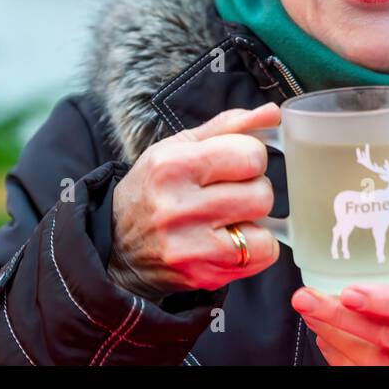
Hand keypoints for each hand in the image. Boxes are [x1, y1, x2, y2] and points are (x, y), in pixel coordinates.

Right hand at [110, 102, 281, 294]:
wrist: (117, 247)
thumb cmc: (153, 190)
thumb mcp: (177, 148)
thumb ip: (227, 126)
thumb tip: (272, 113)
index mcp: (172, 166)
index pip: (250, 155)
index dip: (251, 157)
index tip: (236, 163)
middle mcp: (177, 207)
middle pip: (261, 193)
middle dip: (254, 189)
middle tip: (232, 192)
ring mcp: (189, 247)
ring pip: (264, 228)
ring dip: (255, 220)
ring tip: (230, 217)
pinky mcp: (202, 275)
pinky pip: (262, 256)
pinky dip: (256, 247)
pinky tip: (231, 239)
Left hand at [292, 266, 388, 365]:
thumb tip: (382, 257)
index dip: (386, 303)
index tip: (348, 291)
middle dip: (344, 321)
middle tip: (307, 299)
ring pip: (383, 367)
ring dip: (339, 341)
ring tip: (312, 316)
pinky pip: (382, 380)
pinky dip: (350, 362)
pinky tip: (331, 342)